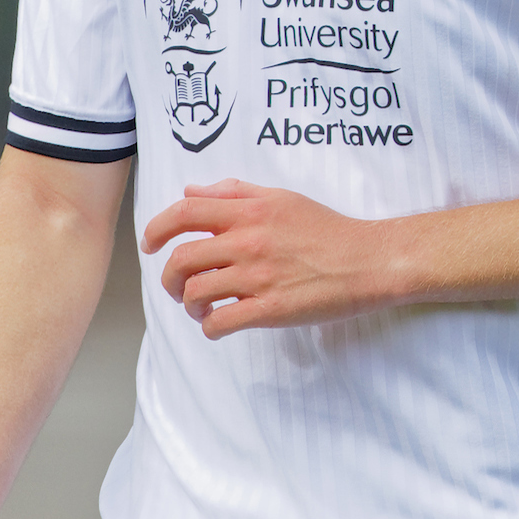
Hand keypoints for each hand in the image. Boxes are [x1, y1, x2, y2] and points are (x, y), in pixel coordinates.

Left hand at [140, 178, 395, 338]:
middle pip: (182, 258)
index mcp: (248, 211)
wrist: (369, 261)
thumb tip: (191, 191)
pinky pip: (220, 323)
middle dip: (168, 276)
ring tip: (199, 308)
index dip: (156, 229)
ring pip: (195, 293)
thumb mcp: (280, 197)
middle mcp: (247, 241)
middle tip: (174, 285)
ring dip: (188, 305)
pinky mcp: (270, 310)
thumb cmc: (328, 228)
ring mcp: (257, 277)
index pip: (184, 213)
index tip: (149, 244)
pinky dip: (209, 327)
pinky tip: (217, 324)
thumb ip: (234, 192)